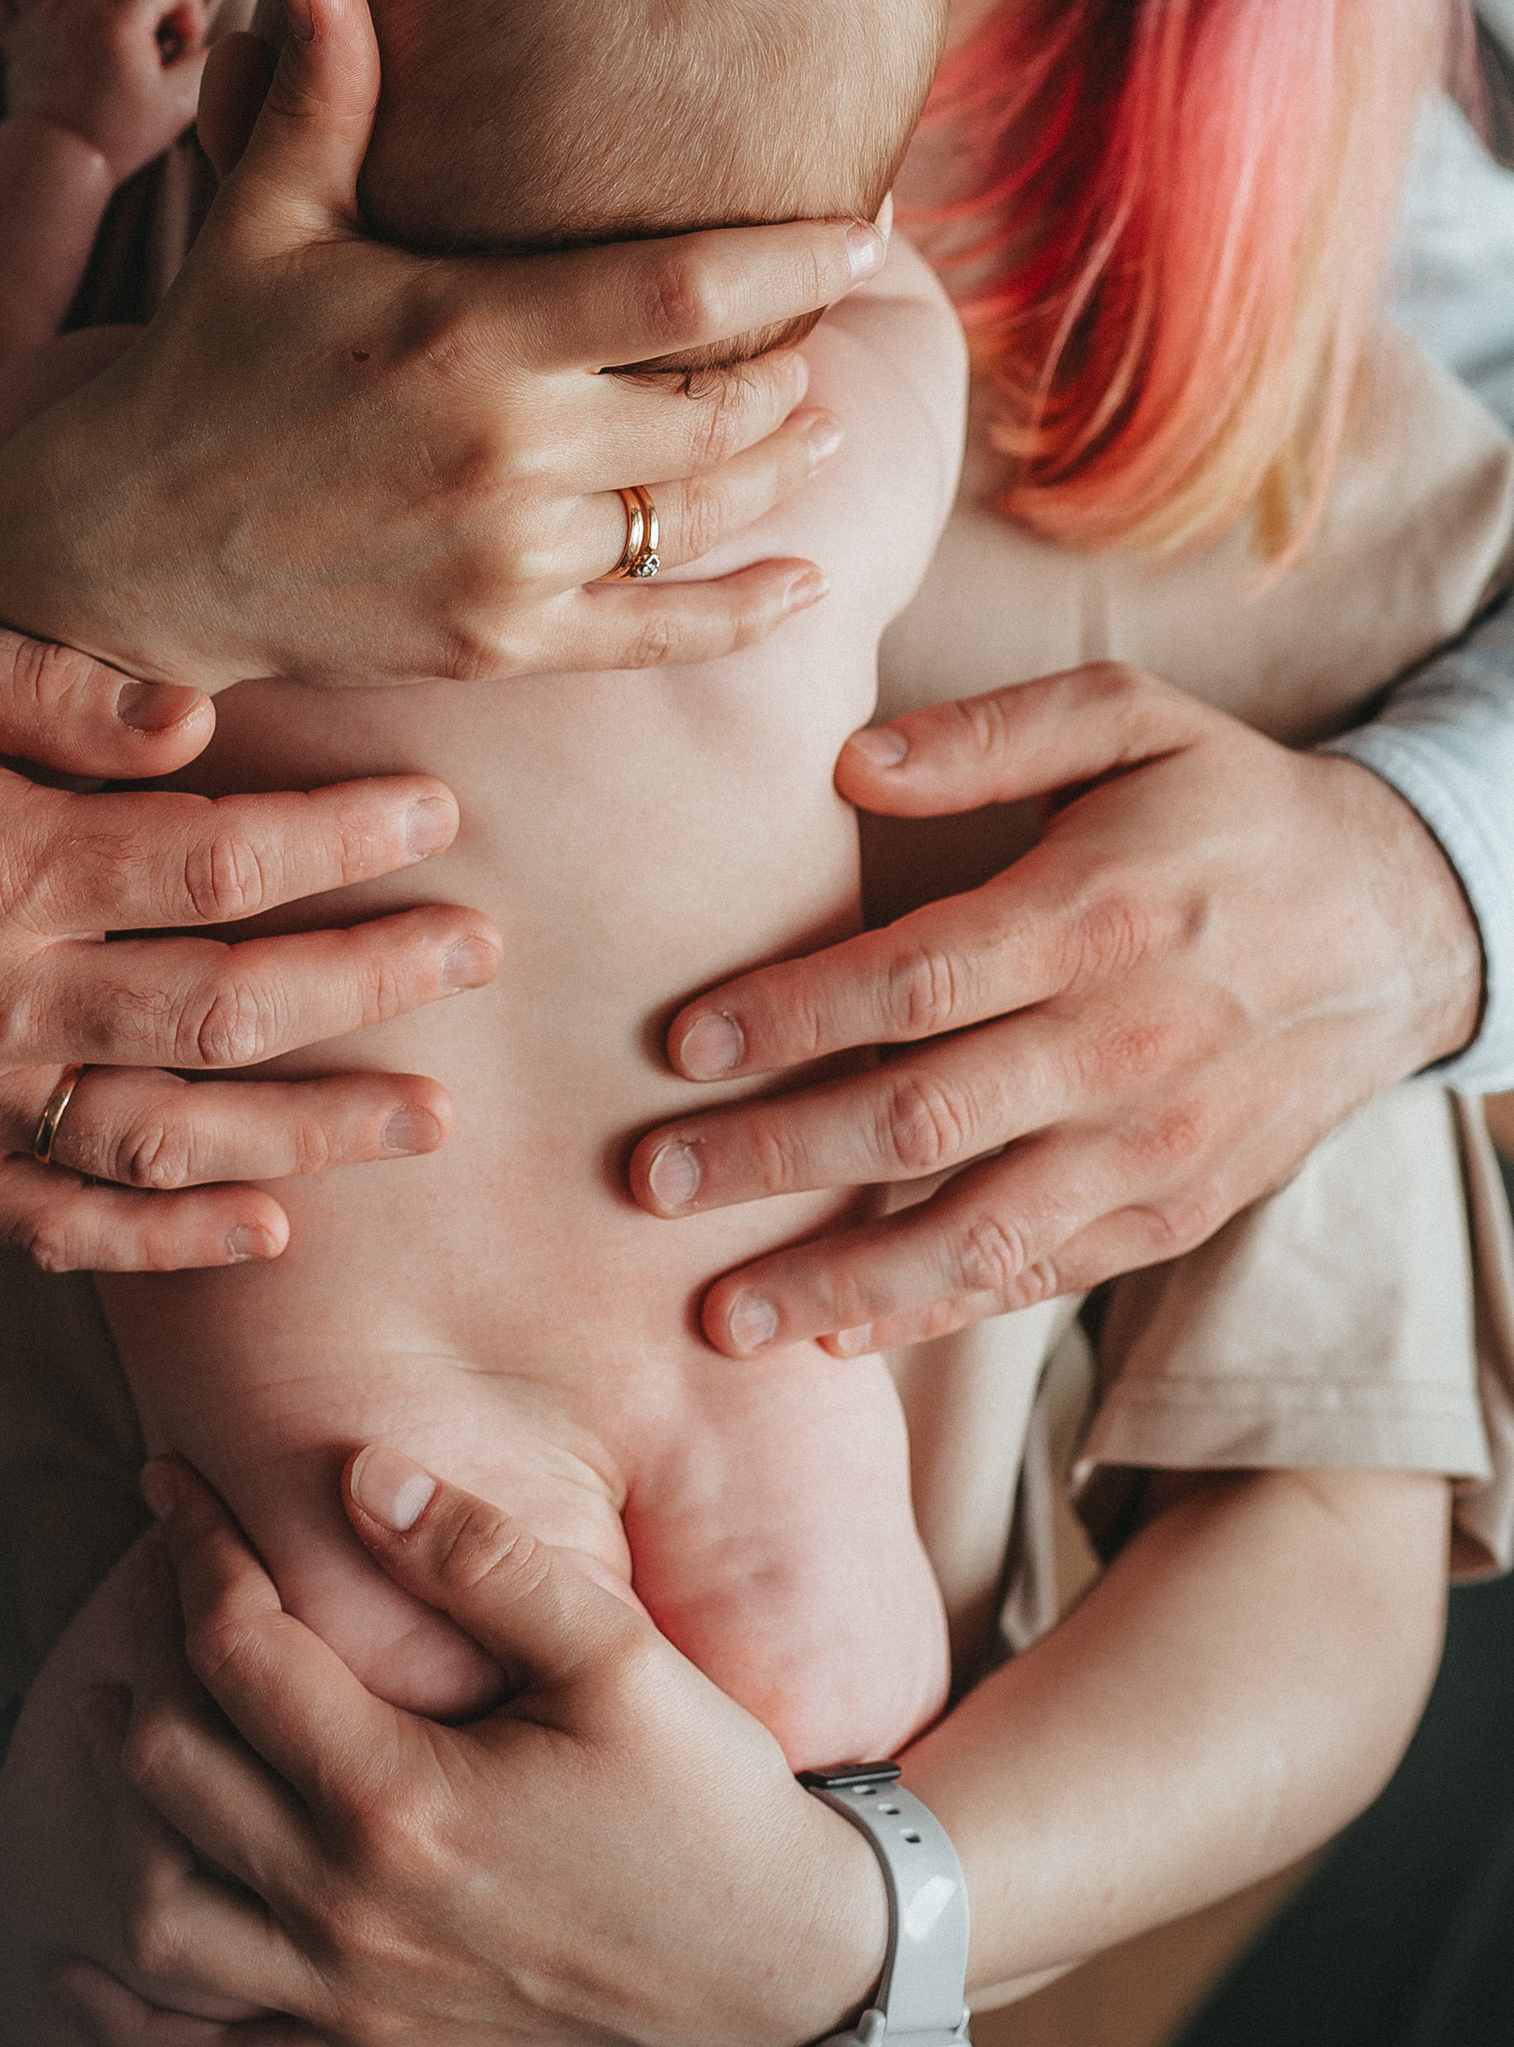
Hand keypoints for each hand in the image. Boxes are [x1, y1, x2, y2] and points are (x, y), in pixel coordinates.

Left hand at [0, 0, 207, 176]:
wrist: (58, 163)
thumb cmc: (120, 134)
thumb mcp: (181, 103)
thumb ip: (212, 65)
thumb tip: (231, 45)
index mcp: (116, 14)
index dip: (187, 0)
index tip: (186, 41)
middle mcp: (73, 3)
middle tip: (158, 26)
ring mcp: (38, 16)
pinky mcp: (16, 37)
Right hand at [0, 0, 882, 694]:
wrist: (120, 549)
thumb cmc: (202, 366)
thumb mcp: (261, 222)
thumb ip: (323, 94)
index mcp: (463, 330)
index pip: (683, 286)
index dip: (796, 259)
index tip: (870, 232)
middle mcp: (502, 450)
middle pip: (721, 405)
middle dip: (793, 367)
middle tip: (824, 330)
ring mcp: (504, 557)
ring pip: (700, 512)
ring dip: (780, 467)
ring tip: (818, 424)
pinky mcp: (495, 643)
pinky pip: (660, 632)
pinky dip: (746, 610)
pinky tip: (806, 580)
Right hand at [0, 581, 495, 1269]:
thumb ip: (48, 678)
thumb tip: (203, 722)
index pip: (209, 862)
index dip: (340, 841)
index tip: (438, 814)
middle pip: (219, 1010)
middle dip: (370, 985)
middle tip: (480, 952)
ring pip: (164, 1143)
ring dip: (311, 1135)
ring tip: (430, 1118)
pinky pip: (58, 1228)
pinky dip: (169, 1244)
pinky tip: (271, 1229)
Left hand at [57, 1453, 884, 2046]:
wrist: (778, 1960)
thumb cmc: (703, 1792)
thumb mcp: (615, 1653)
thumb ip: (484, 1559)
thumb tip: (359, 1471)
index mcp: (401, 1799)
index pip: (234, 1646)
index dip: (188, 1543)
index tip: (167, 1475)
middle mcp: (351, 1908)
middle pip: (168, 1763)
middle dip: (144, 1643)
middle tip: (162, 1567)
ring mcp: (354, 1996)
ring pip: (159, 1912)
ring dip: (117, 1812)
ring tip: (122, 1713)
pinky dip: (126, 2024)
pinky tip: (79, 1965)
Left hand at [633, 662, 1485, 1352]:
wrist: (1399, 928)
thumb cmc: (1230, 808)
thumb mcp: (1132, 717)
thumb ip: (990, 734)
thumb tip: (849, 763)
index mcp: (1095, 916)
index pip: (914, 982)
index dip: (791, 1016)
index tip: (680, 1043)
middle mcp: (1123, 1046)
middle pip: (922, 1120)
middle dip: (773, 1158)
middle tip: (647, 1185)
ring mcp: (1151, 1148)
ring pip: (974, 1232)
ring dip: (837, 1279)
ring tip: (719, 1314)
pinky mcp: (1171, 1212)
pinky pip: (1037, 1279)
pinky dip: (934, 1311)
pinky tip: (835, 1329)